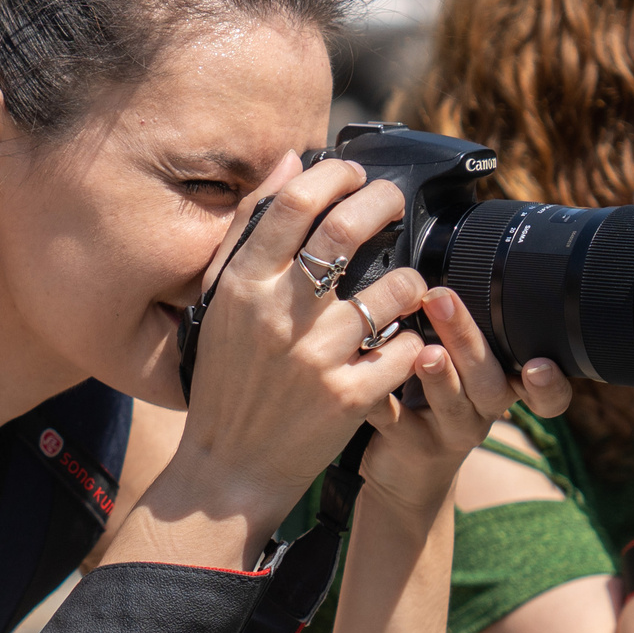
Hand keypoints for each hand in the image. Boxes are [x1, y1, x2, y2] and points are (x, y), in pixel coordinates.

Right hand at [157, 157, 441, 532]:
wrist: (229, 469)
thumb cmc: (227, 380)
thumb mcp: (220, 302)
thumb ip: (250, 231)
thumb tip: (291, 164)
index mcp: (243, 286)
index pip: (293, 203)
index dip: (335, 174)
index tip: (354, 173)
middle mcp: (278, 316)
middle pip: (345, 229)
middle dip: (383, 202)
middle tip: (395, 203)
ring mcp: (316, 357)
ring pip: (392, 289)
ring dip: (410, 281)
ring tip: (404, 287)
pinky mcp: (348, 398)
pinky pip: (406, 348)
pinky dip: (413, 341)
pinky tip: (401, 344)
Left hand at [358, 287, 572, 521]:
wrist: (409, 472)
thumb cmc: (435, 400)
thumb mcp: (460, 365)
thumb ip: (459, 325)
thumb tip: (441, 259)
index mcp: (503, 384)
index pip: (546, 391)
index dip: (549, 383)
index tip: (540, 364)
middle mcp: (486, 409)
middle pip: (490, 381)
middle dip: (468, 341)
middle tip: (444, 302)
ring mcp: (451, 431)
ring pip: (454, 404)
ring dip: (440, 376)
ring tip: (424, 353)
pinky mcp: (413, 447)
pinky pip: (399, 423)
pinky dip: (384, 403)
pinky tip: (371, 388)